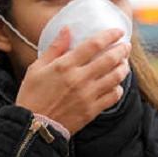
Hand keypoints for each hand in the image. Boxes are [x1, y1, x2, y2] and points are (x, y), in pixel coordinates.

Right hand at [14, 26, 130, 135]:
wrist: (33, 127)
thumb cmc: (32, 96)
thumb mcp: (36, 68)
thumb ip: (55, 48)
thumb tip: (67, 29)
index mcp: (65, 66)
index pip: (94, 45)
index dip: (109, 35)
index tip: (118, 31)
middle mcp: (79, 79)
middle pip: (110, 59)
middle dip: (122, 50)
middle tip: (126, 46)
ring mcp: (88, 95)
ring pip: (115, 77)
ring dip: (123, 68)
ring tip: (124, 63)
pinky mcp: (92, 110)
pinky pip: (113, 97)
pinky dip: (118, 89)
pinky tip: (116, 85)